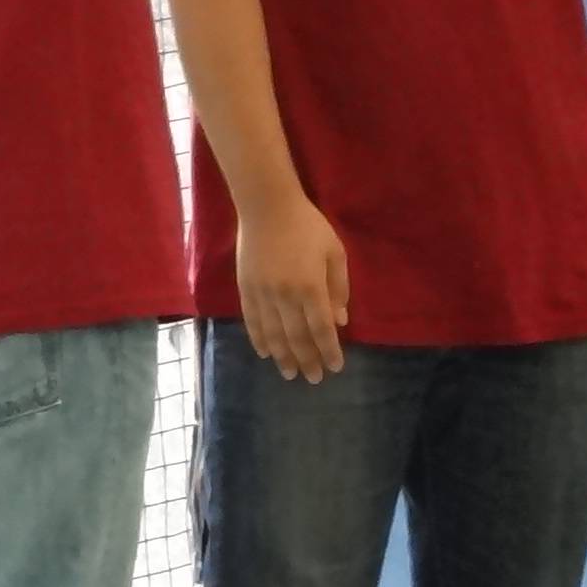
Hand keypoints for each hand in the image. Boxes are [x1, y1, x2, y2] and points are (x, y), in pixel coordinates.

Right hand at [236, 193, 350, 381]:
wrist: (267, 207)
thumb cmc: (308, 226)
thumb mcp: (334, 252)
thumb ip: (339, 288)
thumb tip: (340, 321)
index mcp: (310, 287)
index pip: (321, 329)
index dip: (329, 351)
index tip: (336, 367)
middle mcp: (285, 296)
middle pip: (297, 337)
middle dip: (307, 361)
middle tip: (314, 379)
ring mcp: (262, 294)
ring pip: (273, 334)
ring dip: (283, 357)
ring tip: (290, 374)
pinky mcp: (245, 289)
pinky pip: (252, 321)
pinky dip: (259, 340)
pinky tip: (266, 353)